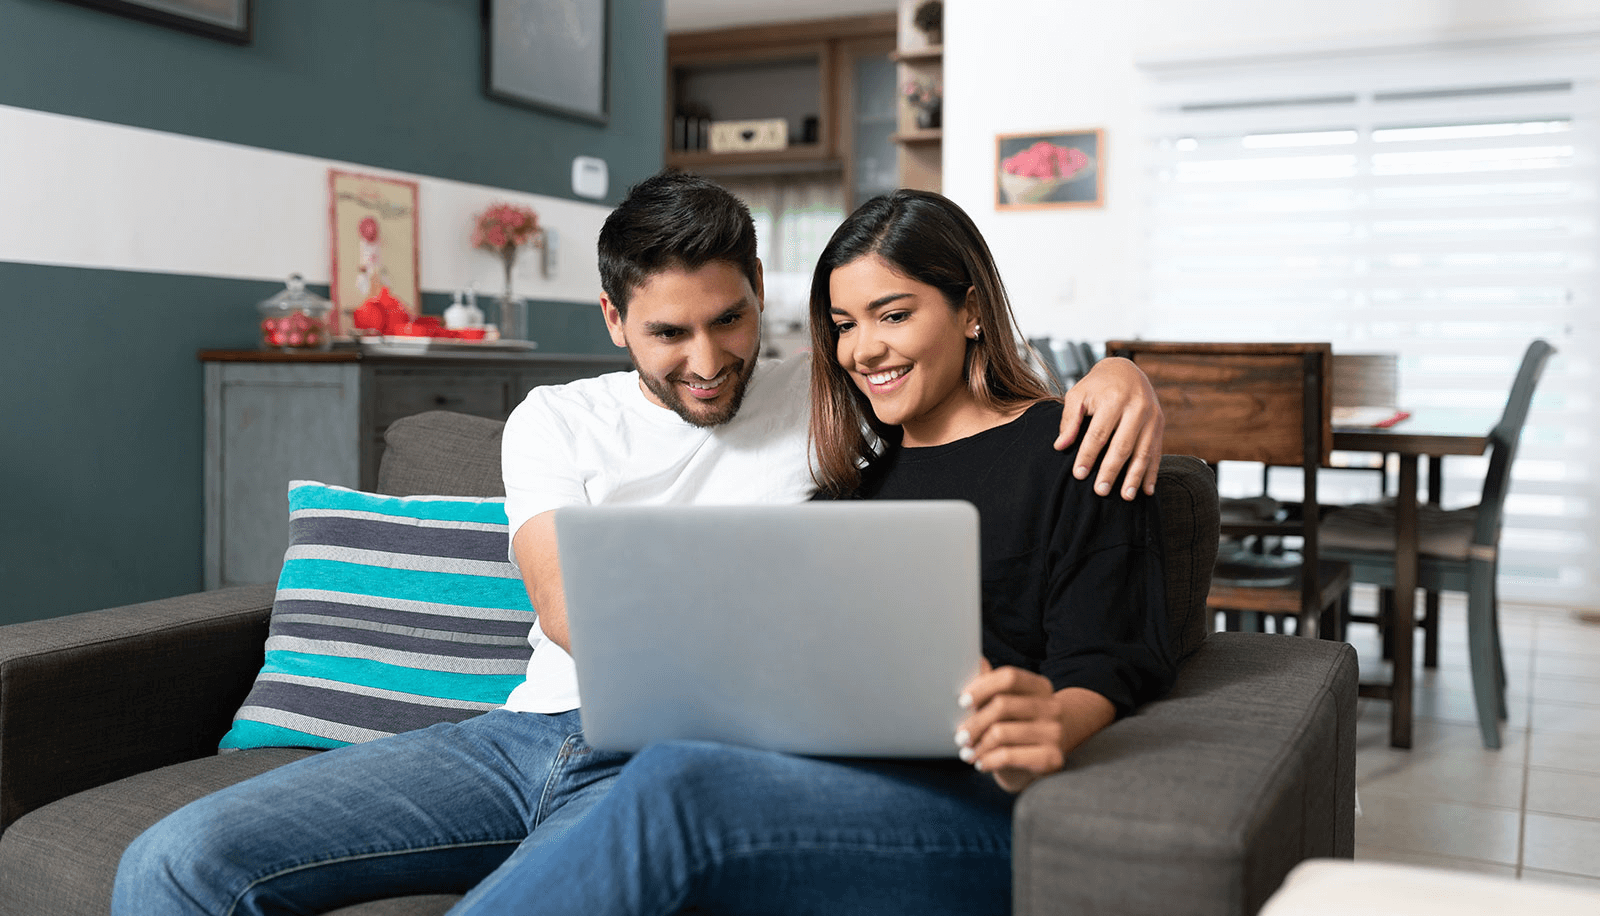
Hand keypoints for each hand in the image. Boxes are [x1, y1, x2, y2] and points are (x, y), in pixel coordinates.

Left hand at [955, 661, 1067, 793]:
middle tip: (960, 736)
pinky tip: (981, 763)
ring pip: (1001, 733)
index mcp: (1041, 687)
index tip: (963, 701)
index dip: (982, 687)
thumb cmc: (1018, 727)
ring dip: (978, 745)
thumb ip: (991, 685)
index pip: (1009, 677)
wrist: (1045, 759)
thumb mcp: (1006, 704)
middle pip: (1002, 705)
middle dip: (974, 722)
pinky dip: (988, 760)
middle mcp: (1052, 707)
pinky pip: (1008, 756)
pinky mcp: (1052, 758)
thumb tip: (976, 661)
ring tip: (968, 752)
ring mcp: (1055, 732)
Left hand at [1054, 357, 1163, 499]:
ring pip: (1143, 451)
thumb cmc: (1096, 385)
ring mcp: (1152, 416)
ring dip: (1134, 477)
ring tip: (1125, 497)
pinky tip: (1146, 491)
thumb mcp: (1077, 394)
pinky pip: (1157, 452)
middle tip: (1100, 491)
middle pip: (1122, 445)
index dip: (1088, 455)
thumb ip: (1069, 419)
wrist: (1126, 370)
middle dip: (1111, 470)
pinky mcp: (1160, 424)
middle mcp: (1137, 407)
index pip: (1099, 433)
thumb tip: (1060, 446)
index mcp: (1114, 398)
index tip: (1078, 475)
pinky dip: (1152, 473)